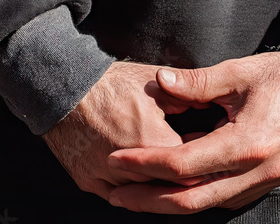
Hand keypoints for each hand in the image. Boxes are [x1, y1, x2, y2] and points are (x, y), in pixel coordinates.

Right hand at [42, 62, 206, 200]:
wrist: (62, 87)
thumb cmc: (111, 82)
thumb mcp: (155, 83)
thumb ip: (190, 95)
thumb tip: (217, 103)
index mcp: (153, 141)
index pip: (192, 167)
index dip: (203, 160)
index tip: (208, 153)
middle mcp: (130, 166)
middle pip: (170, 186)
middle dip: (183, 177)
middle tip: (193, 166)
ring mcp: (107, 177)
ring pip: (144, 196)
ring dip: (158, 187)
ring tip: (168, 171)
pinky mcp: (89, 181)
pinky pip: (117, 196)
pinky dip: (131, 191)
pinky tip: (141, 179)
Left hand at [106, 52, 279, 213]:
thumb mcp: (241, 72)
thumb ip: (198, 82)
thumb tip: (161, 81)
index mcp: (246, 143)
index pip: (183, 165)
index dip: (145, 164)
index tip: (116, 160)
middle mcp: (256, 171)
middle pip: (191, 200)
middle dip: (149, 200)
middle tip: (116, 195)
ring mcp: (265, 182)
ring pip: (208, 205)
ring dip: (170, 203)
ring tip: (137, 196)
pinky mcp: (269, 183)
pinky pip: (227, 199)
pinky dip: (197, 197)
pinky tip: (175, 190)